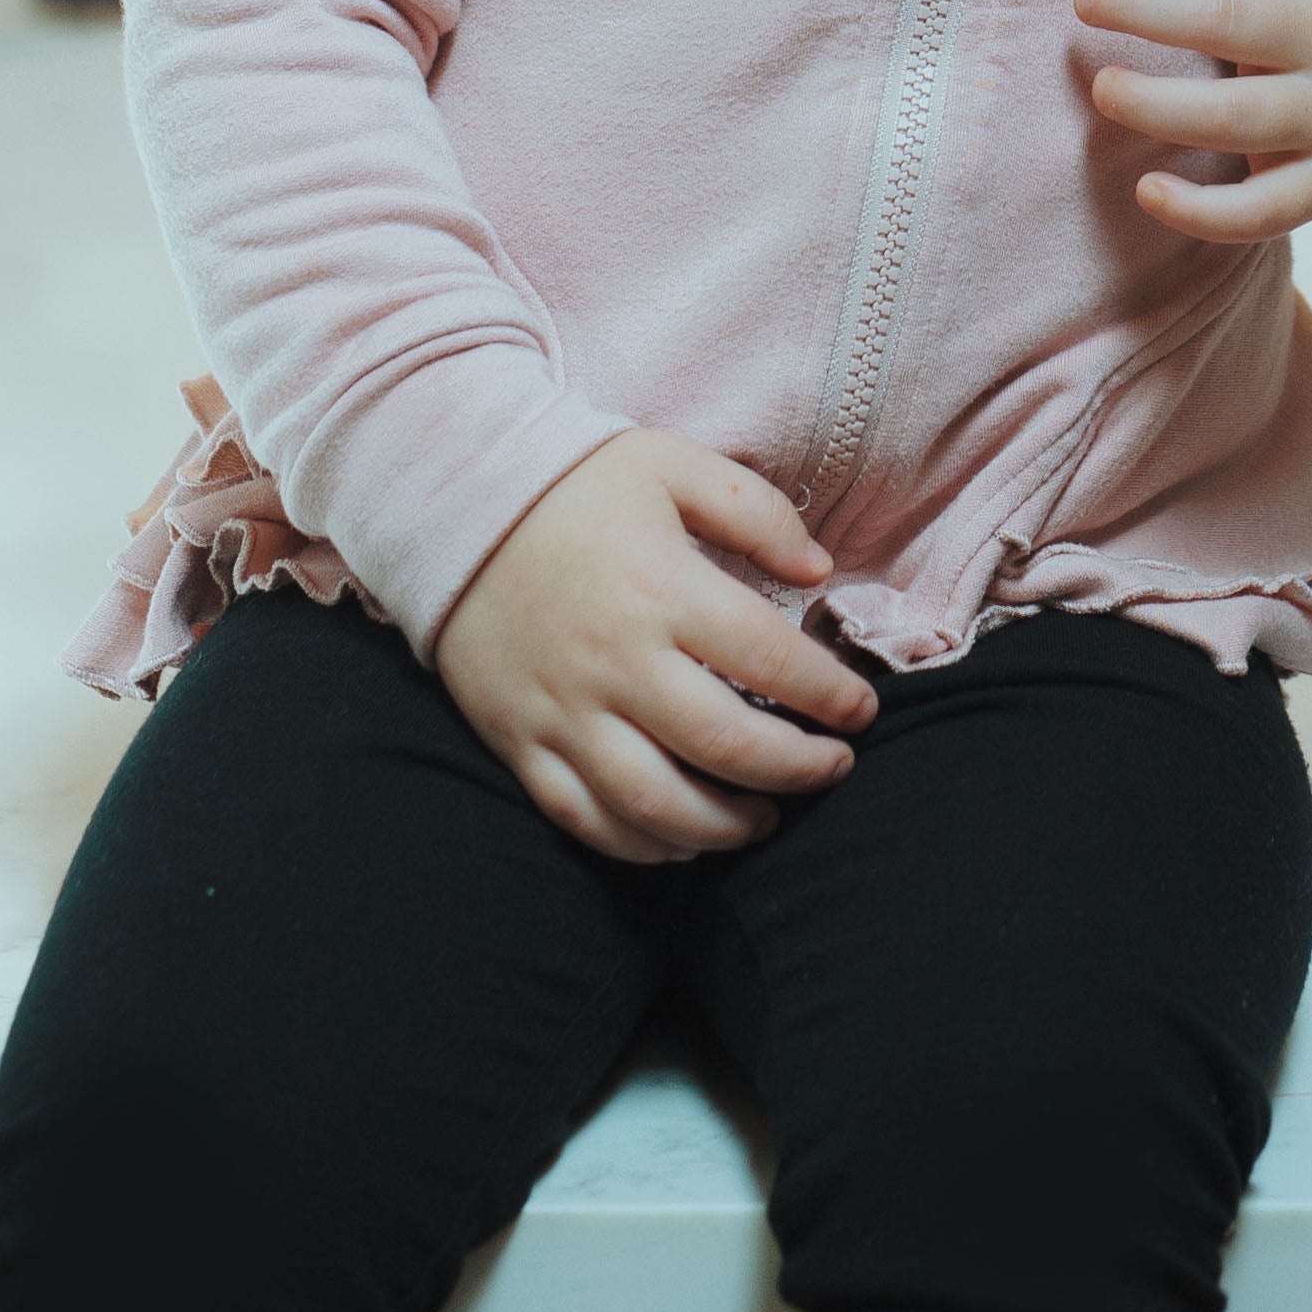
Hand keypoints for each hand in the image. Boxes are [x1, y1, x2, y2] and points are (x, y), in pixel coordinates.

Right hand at [433, 427, 877, 867]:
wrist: (450, 505)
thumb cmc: (576, 486)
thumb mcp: (673, 466)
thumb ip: (756, 511)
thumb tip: (820, 568)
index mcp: (660, 589)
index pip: (768, 659)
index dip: (828, 694)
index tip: (861, 710)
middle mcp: (614, 662)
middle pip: (722, 745)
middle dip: (795, 770)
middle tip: (834, 769)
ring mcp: (562, 712)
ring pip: (654, 804)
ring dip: (724, 826)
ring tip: (767, 817)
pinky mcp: (519, 744)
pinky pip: (582, 819)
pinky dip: (640, 845)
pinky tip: (684, 840)